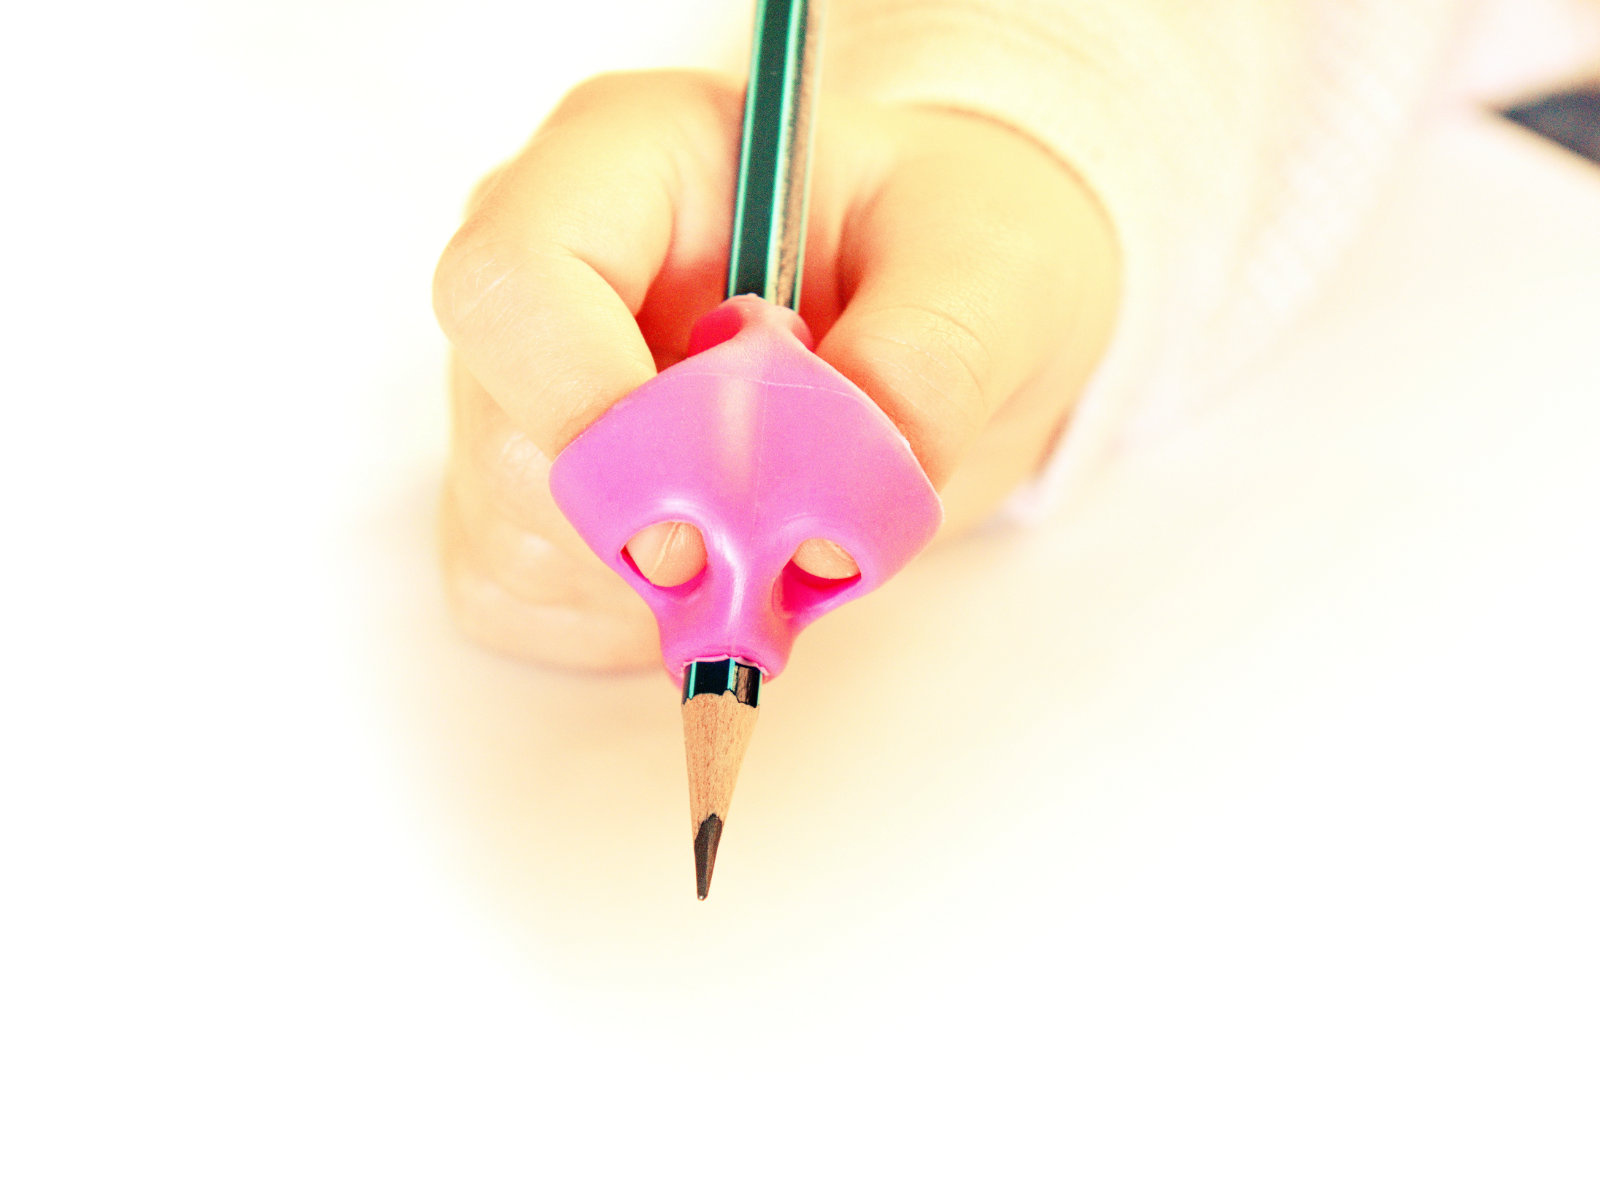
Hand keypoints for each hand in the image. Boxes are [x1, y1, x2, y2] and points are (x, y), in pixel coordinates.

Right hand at [433, 70, 1118, 669]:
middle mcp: (549, 279)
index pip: (515, 280)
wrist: (945, 305)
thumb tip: (827, 528)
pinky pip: (531, 602)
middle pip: (511, 440)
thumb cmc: (950, 244)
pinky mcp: (528, 501)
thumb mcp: (991, 265)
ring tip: (781, 533)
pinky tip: (723, 567)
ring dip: (659, 590)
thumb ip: (927, 365)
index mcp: (627, 163)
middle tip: (787, 559)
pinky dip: (631, 626)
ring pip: (516, 538)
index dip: (589, 410)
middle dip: (655, 534)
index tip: (707, 514)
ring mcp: (520, 394)